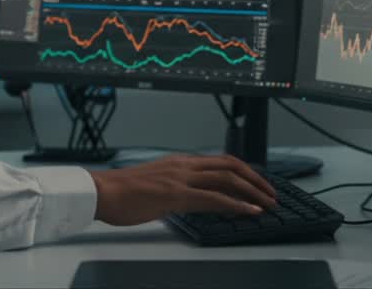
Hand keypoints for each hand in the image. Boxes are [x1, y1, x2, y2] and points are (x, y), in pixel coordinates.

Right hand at [88, 154, 276, 225]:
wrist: (101, 192)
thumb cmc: (122, 192)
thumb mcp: (156, 186)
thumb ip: (178, 189)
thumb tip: (194, 200)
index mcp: (179, 162)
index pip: (220, 161)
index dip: (244, 171)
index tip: (257, 184)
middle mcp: (184, 165)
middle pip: (230, 165)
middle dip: (255, 179)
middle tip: (270, 194)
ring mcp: (181, 178)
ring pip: (227, 178)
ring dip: (252, 191)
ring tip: (267, 204)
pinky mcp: (176, 194)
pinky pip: (213, 197)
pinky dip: (236, 204)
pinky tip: (249, 211)